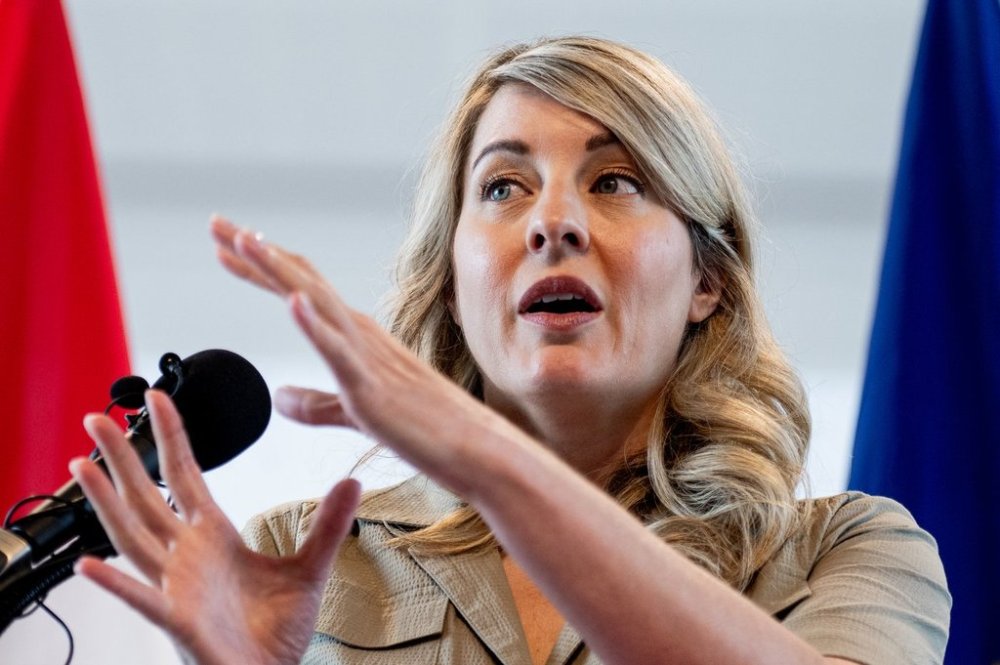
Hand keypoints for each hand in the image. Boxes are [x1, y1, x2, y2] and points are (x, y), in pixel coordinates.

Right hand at [72, 390, 359, 664]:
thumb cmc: (275, 632)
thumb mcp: (309, 569)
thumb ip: (328, 525)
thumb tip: (352, 482)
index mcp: (213, 537)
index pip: (185, 476)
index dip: (171, 437)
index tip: (159, 399)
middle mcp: (186, 556)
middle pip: (147, 495)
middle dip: (122, 456)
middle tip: (98, 416)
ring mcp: (177, 587)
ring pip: (133, 536)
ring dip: (106, 502)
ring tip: (83, 465)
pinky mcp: (179, 621)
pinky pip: (143, 599)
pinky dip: (116, 584)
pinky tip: (89, 565)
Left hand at [210, 215, 524, 498]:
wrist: (471, 447)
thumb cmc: (423, 428)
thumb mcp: (353, 412)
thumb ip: (314, 404)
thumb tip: (277, 396)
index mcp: (353, 336)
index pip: (299, 288)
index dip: (260, 267)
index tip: (226, 246)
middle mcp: (358, 332)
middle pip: (299, 280)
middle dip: (255, 251)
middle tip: (216, 222)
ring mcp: (365, 354)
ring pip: (314, 301)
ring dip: (276, 269)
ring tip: (243, 241)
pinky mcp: (370, 385)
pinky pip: (338, 350)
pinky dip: (313, 322)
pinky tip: (292, 301)